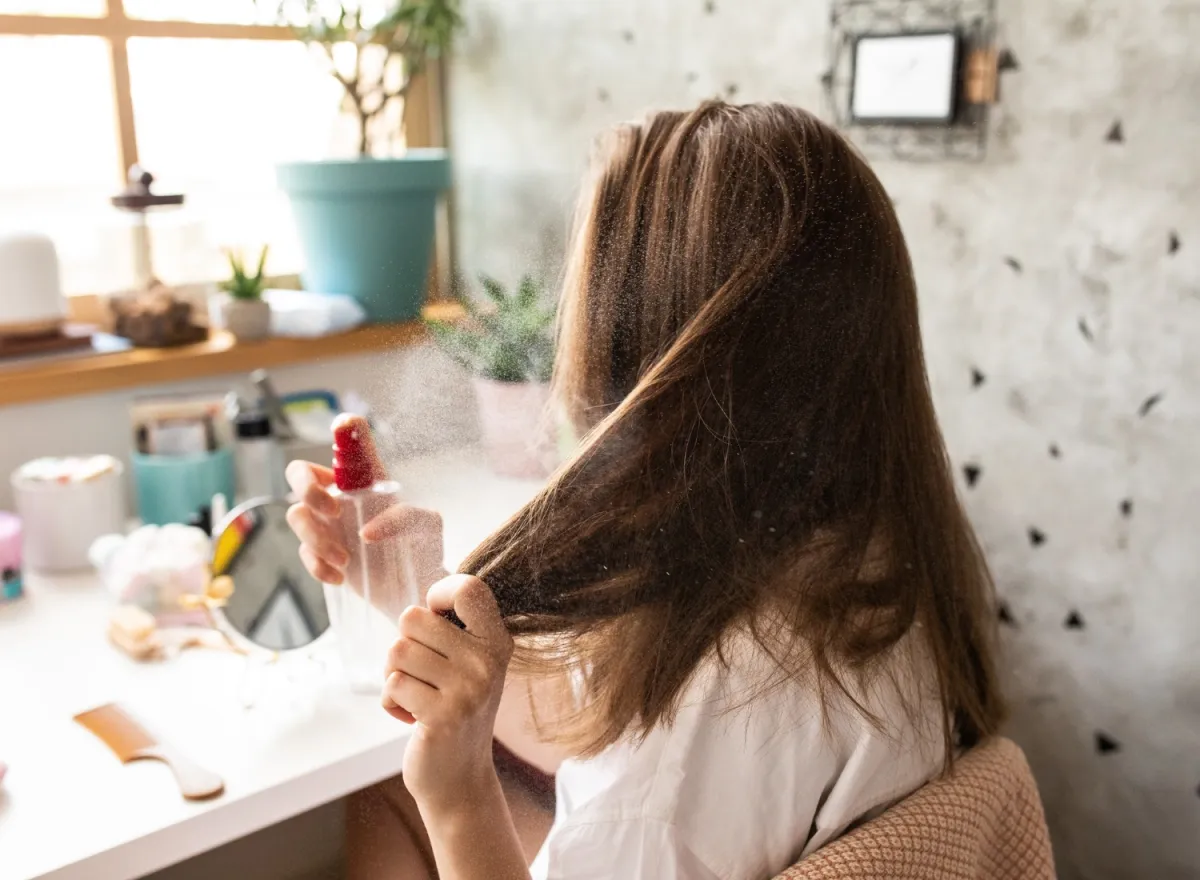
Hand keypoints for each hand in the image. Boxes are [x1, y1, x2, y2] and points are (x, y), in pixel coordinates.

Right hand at [285, 418, 447, 619]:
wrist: (416, 584)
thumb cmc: (422, 544)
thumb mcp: (427, 525)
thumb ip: (406, 518)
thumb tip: (367, 532)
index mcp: (365, 479)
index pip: (348, 445)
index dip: (342, 431)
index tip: (343, 426)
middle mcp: (340, 495)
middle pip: (298, 473)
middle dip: (307, 489)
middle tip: (333, 511)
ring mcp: (326, 524)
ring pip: (296, 515)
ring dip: (316, 538)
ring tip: (346, 560)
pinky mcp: (321, 553)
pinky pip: (303, 553)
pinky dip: (317, 566)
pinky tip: (340, 577)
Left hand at [383, 575, 511, 817]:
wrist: (459, 779)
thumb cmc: (453, 710)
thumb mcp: (470, 665)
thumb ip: (455, 631)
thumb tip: (424, 602)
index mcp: (497, 642)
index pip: (468, 589)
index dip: (439, 594)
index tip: (434, 618)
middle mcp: (488, 662)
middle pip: (413, 618)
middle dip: (404, 646)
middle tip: (421, 676)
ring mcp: (468, 690)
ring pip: (397, 651)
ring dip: (393, 676)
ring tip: (415, 697)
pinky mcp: (443, 716)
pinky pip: (392, 684)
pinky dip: (390, 701)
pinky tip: (410, 718)